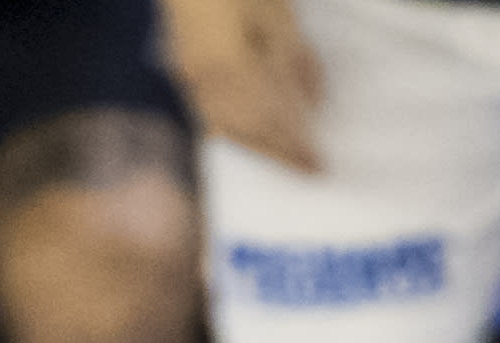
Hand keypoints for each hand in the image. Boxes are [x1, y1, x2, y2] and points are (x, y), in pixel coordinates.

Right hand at [157, 0, 324, 164]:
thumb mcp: (278, 16)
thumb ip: (296, 61)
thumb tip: (313, 102)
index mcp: (231, 68)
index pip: (270, 121)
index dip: (293, 145)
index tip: (316, 164)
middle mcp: (206, 83)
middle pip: (245, 132)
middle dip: (276, 153)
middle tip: (303, 168)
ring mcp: (189, 79)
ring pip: (223, 128)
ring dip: (254, 147)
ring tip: (279, 157)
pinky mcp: (183, 71)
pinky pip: (208, 115)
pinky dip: (232, 130)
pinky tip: (247, 134)